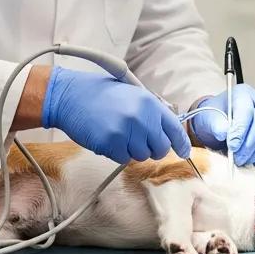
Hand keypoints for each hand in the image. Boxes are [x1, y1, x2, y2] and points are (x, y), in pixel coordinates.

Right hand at [42, 68, 189, 163]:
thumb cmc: (100, 94)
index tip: (184, 152)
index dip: (181, 143)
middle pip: (161, 148)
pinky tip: (107, 138)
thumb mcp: (131, 94)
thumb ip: (150, 111)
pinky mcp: (111, 143)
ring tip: (118, 133)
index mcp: (149, 102)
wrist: (70, 96)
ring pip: (142, 155)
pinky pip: (123, 159)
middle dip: (152, 148)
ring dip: (132, 150)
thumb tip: (168, 130)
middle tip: (138, 140)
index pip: (174, 128)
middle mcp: (141, 117)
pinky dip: (117, 153)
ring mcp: (126, 131)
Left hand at [189, 84, 254, 166]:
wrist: (219, 120)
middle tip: (238, 159)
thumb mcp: (208, 118)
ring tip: (244, 161)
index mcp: (243, 93)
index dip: (240, 131)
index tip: (232, 147)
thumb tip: (224, 133)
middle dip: (250, 145)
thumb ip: (216, 125)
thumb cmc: (214, 117)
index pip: (247, 112)